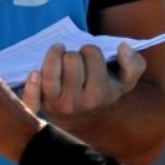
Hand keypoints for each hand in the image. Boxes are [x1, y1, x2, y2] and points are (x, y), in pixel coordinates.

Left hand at [24, 43, 147, 120]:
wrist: (86, 117)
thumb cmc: (104, 91)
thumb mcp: (126, 80)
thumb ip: (134, 64)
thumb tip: (123, 48)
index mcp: (100, 95)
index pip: (91, 54)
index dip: (91, 50)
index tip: (91, 57)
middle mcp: (77, 103)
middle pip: (71, 59)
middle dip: (74, 53)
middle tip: (75, 60)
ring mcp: (56, 105)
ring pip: (49, 71)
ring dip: (53, 55)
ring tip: (58, 52)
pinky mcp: (40, 106)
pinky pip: (30, 98)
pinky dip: (31, 86)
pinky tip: (34, 73)